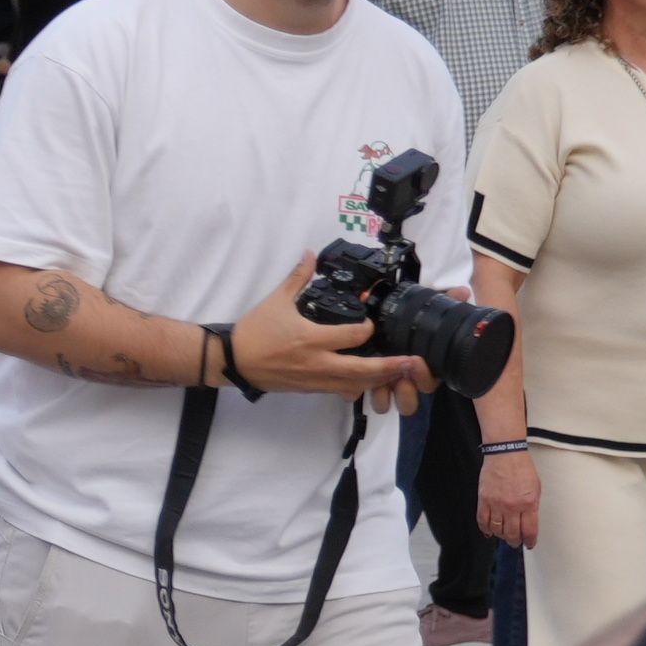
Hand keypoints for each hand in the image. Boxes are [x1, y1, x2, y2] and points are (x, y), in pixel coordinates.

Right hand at [231, 261, 425, 410]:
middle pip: (363, 369)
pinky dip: (358, 387)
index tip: (370, 324)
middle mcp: (317, 362)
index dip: (368, 329)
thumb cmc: (253, 332)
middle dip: (390, 367)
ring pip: (355, 385)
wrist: (232, 361)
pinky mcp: (309, 388)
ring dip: (379, 380)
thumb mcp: (275, 301)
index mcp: (311, 338)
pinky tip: (369, 382)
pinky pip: (340, 391)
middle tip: (413, 363)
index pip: (353, 336)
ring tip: (399, 375)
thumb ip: (297, 278)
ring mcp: (314, 379)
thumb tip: (308, 255)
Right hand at [482, 445, 543, 548]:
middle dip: (515, 541)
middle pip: (512, 533)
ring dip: (501, 536)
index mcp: (529, 503)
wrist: (505, 454)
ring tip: (504, 535)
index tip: (529, 544)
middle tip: (516, 543)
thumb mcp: (536, 488)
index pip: (529, 530)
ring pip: (497, 529)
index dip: (530, 541)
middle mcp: (512, 506)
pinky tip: (489, 531)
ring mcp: (496, 504)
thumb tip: (528, 522)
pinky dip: (485, 528)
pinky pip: (482, 520)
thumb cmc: (522, 468)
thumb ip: (532, 506)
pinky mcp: (483, 499)